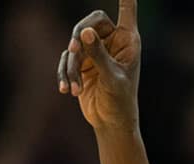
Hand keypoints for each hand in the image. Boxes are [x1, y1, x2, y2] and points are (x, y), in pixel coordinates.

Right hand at [57, 1, 141, 130]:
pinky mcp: (82, 64)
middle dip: (79, 36)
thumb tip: (84, 32)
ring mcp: (95, 52)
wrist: (111, 122)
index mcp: (128, 40)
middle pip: (91, 22)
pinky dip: (65, 74)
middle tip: (73, 49)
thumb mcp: (111, 78)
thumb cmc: (120, 100)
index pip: (126, 11)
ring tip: (76, 89)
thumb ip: (98, 54)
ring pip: (75, 44)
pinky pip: (67, 60)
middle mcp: (112, 42)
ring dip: (72, 66)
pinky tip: (67, 90)